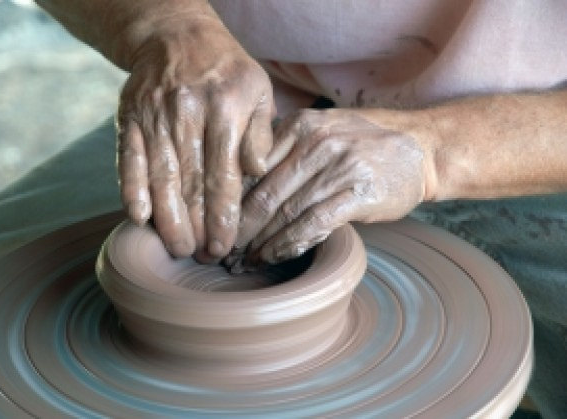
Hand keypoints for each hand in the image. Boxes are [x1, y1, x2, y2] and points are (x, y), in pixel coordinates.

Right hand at [116, 16, 273, 259]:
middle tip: (201, 257)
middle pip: (191, 183)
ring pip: (160, 177)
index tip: (225, 245)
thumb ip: (260, 133)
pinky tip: (138, 218)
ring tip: (177, 248)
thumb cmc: (226, 71)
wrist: (175, 36)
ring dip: (167, 219)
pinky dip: (131, 189)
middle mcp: (187, 114)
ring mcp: (155, 116)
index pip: (224, 175)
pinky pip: (128, 160)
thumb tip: (258, 173)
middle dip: (197, 226)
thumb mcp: (258, 90)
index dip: (224, 216)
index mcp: (225, 109)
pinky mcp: (129, 118)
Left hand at [235, 108, 435, 263]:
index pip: (253, 168)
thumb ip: (283, 148)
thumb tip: (239, 182)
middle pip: (264, 193)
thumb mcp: (321, 130)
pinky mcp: (358, 192)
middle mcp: (316, 142)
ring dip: (260, 242)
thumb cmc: (363, 143)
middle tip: (221, 251)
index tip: (215, 224)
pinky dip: (289, 244)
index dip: (230, 201)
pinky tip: (273, 256)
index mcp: (299, 125)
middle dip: (239, 228)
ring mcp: (338, 167)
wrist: (419, 148)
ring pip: (285, 211)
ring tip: (243, 260)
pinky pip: (314, 223)